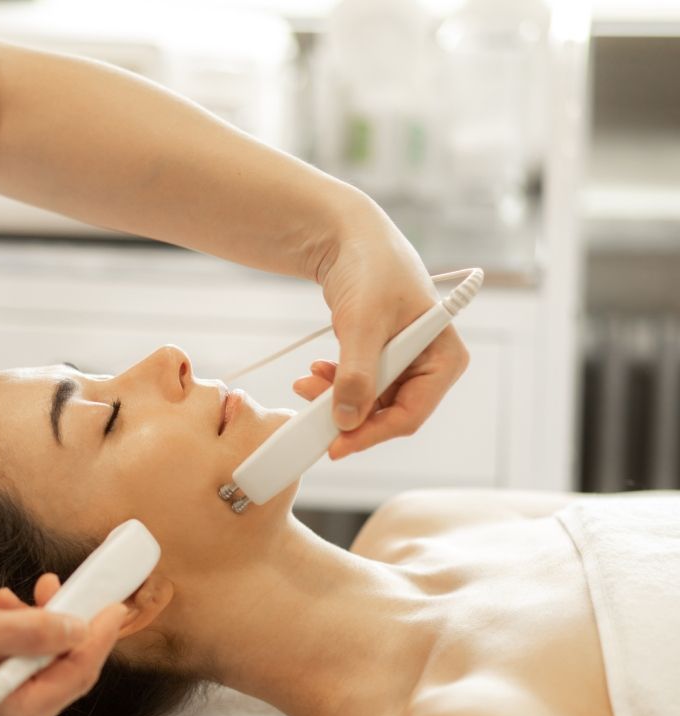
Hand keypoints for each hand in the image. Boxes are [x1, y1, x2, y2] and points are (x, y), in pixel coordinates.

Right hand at [0, 573, 124, 715]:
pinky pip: (31, 677)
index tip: (117, 601)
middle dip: (70, 624)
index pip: (79, 671)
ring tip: (18, 598)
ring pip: (50, 671)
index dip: (102, 633)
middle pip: (68, 672)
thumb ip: (29, 632)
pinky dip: (27, 645)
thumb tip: (80, 627)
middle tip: (57, 585)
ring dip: (44, 630)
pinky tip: (8, 617)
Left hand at [309, 195, 468, 459]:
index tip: (336, 445)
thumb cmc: (370, 268)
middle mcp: (429, 365)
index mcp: (444, 357)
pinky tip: (313, 375)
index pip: (411, 414)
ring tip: (304, 385)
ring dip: (334, 400)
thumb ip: (357, 376)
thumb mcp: (363, 325)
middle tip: (310, 419)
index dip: (372, 433)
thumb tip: (346, 421)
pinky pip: (358, 386)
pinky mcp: (380, 358)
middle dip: (348, 415)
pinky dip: (334, 384)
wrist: (348, 236)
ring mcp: (405, 363)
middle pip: (389, 414)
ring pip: (369, 403)